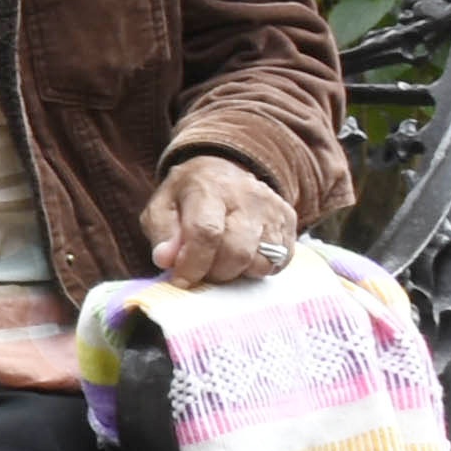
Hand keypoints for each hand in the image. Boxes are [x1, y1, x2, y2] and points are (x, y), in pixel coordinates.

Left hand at [143, 154, 301, 289]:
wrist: (225, 170)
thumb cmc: (189, 195)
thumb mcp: (162, 206)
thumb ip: (161, 233)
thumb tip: (166, 260)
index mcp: (208, 189)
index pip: (206, 232)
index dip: (193, 263)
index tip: (182, 280)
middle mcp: (246, 197)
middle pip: (237, 252)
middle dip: (216, 272)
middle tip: (203, 270)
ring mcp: (272, 209)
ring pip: (261, 262)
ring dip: (238, 272)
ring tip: (223, 260)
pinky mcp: (289, 220)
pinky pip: (279, 262)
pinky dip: (259, 268)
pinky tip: (244, 255)